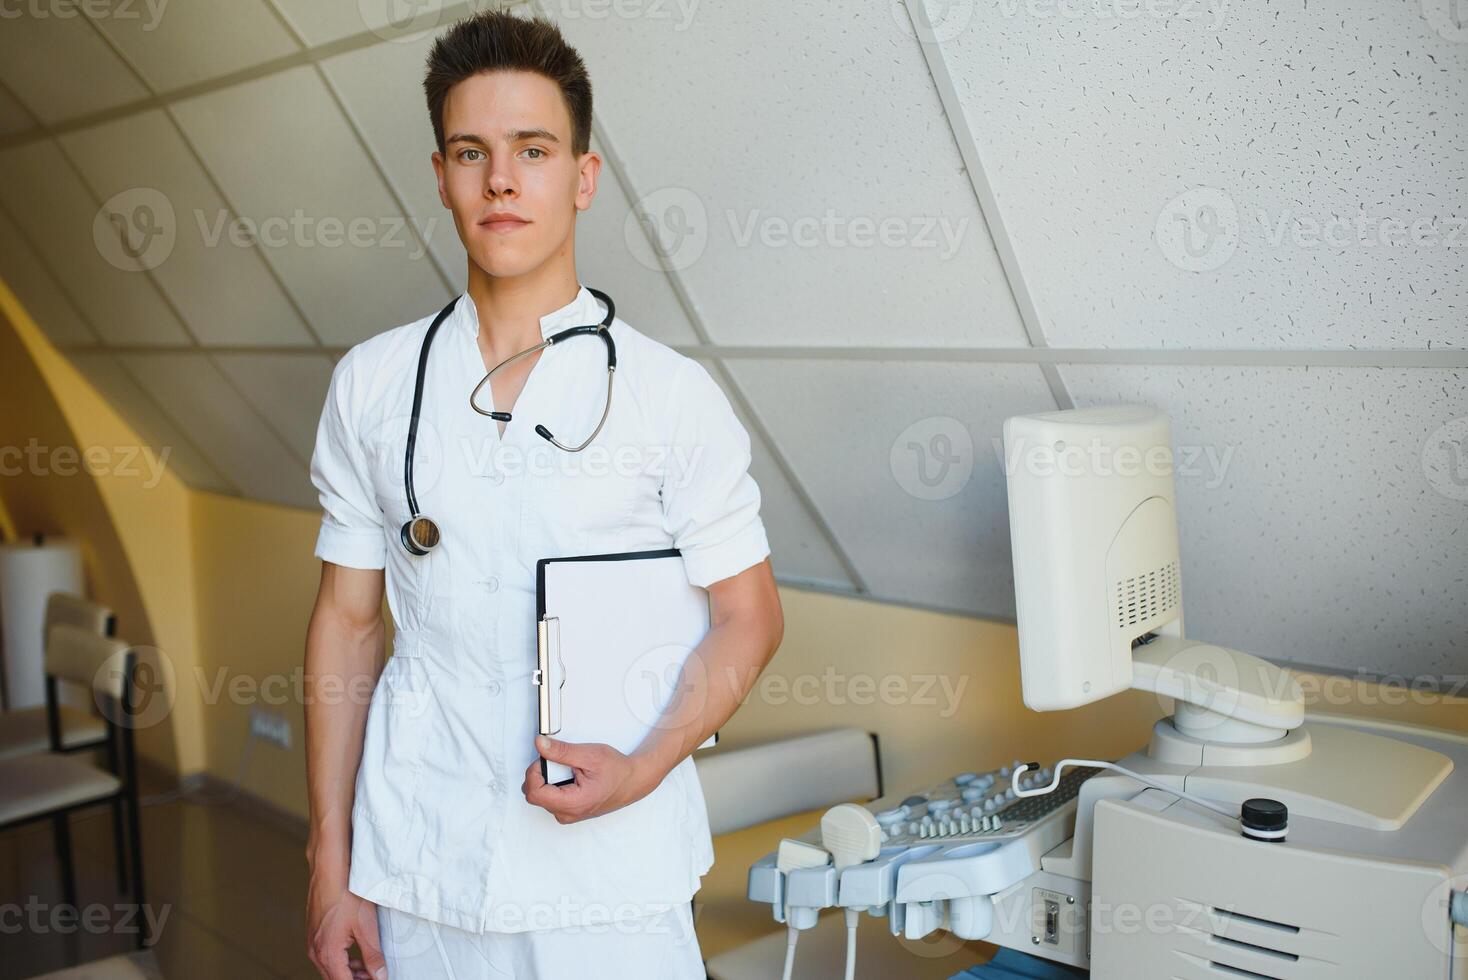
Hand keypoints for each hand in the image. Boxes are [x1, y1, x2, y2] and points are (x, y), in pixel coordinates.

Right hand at [307, 865, 385, 979]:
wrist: (329, 872)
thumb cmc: (347, 895)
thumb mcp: (366, 928)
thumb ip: (373, 956)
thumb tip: (379, 976)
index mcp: (328, 954)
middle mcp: (316, 952)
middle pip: (335, 978)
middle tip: (375, 976)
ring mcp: (313, 942)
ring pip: (330, 968)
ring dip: (349, 972)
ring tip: (369, 967)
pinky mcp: (314, 933)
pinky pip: (326, 955)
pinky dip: (341, 960)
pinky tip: (356, 953)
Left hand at [521, 735, 659, 823]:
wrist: (633, 781)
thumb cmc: (617, 771)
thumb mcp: (590, 755)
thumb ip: (562, 751)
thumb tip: (540, 745)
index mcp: (572, 804)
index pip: (534, 793)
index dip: (534, 772)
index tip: (545, 759)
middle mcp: (567, 814)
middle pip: (534, 794)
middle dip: (543, 774)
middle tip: (564, 764)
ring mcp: (567, 814)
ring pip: (541, 795)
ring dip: (550, 778)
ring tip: (572, 771)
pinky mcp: (568, 811)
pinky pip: (550, 797)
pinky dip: (555, 784)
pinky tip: (571, 777)